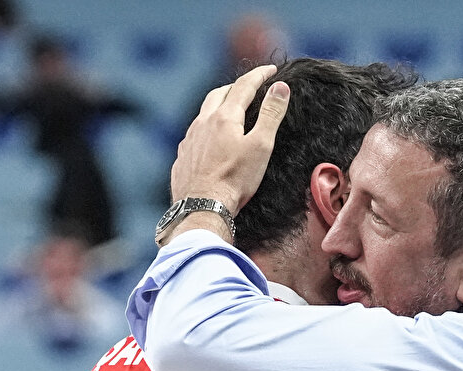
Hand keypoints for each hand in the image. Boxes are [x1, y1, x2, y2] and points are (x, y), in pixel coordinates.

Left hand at [169, 64, 289, 213]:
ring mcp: (189, 140)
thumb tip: (280, 87)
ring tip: (230, 111)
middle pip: (218, 94)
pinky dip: (206, 129)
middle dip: (235, 87)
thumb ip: (271, 114)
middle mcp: (203, 123)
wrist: (203, 207)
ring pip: (203, 113)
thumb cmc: (235, 179)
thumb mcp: (261, 146)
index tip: (272, 70)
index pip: (244, 86)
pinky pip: (194, 135)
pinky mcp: (182, 157)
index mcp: (224, 117)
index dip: (259, 75)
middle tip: (249, 87)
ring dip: (218, 106)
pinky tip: (210, 140)